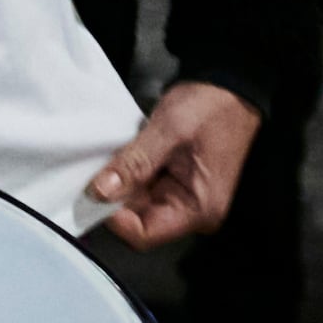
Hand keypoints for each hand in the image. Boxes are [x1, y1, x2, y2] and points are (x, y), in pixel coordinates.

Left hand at [87, 82, 256, 249]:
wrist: (230, 88)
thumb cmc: (210, 108)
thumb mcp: (168, 132)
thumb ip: (134, 163)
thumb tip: (99, 192)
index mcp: (198, 208)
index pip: (144, 234)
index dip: (113, 219)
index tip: (92, 191)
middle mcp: (191, 211)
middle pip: (136, 220)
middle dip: (111, 198)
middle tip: (92, 170)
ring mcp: (182, 197)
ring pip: (134, 203)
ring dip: (117, 184)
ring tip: (107, 158)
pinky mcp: (174, 183)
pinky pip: (141, 187)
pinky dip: (125, 174)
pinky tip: (118, 156)